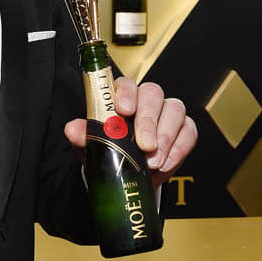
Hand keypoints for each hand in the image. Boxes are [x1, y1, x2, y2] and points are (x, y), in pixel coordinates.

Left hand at [64, 78, 197, 186]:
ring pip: (174, 110)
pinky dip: (178, 148)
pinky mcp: (184, 129)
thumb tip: (73, 129)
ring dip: (165, 137)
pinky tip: (166, 162)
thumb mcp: (93, 146)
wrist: (128, 176)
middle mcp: (146, 100)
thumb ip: (83, 136)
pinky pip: (188, 132)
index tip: (123, 110)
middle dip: (148, 120)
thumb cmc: (110, 153)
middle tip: (144, 145)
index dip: (126, 93)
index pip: (126, 84)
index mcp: (122, 98)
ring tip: (153, 161)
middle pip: (152, 95)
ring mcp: (167, 113)